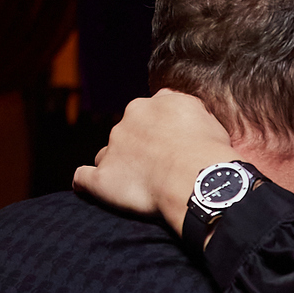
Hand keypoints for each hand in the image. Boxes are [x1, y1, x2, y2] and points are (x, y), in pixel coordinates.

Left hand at [72, 89, 233, 234]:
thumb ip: (191, 111)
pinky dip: (86, 183)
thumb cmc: (209, 153)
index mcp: (156, 104)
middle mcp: (131, 119)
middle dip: (137, 147)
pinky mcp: (102, 178)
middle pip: (127, 132)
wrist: (196, 179)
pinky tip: (90, 189)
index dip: (159, 129)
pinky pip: (83, 178)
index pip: (150, 112)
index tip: (169, 145)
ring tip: (136, 185)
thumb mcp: (209, 118)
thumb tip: (187, 115)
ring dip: (117, 165)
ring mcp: (113, 148)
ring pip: (107, 154)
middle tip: (158, 168)